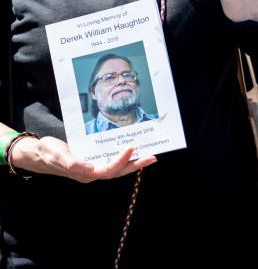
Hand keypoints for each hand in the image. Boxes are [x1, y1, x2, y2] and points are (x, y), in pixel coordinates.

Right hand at [9, 136, 155, 182]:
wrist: (39, 153)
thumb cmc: (48, 153)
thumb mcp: (57, 155)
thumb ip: (71, 163)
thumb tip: (89, 169)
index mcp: (85, 174)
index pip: (108, 170)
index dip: (120, 161)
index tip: (131, 148)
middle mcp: (92, 173)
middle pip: (118, 172)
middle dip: (136, 165)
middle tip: (153, 157)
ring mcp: (93, 168)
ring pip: (117, 168)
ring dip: (133, 162)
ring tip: (149, 155)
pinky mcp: (94, 161)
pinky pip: (112, 161)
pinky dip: (124, 157)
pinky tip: (134, 151)